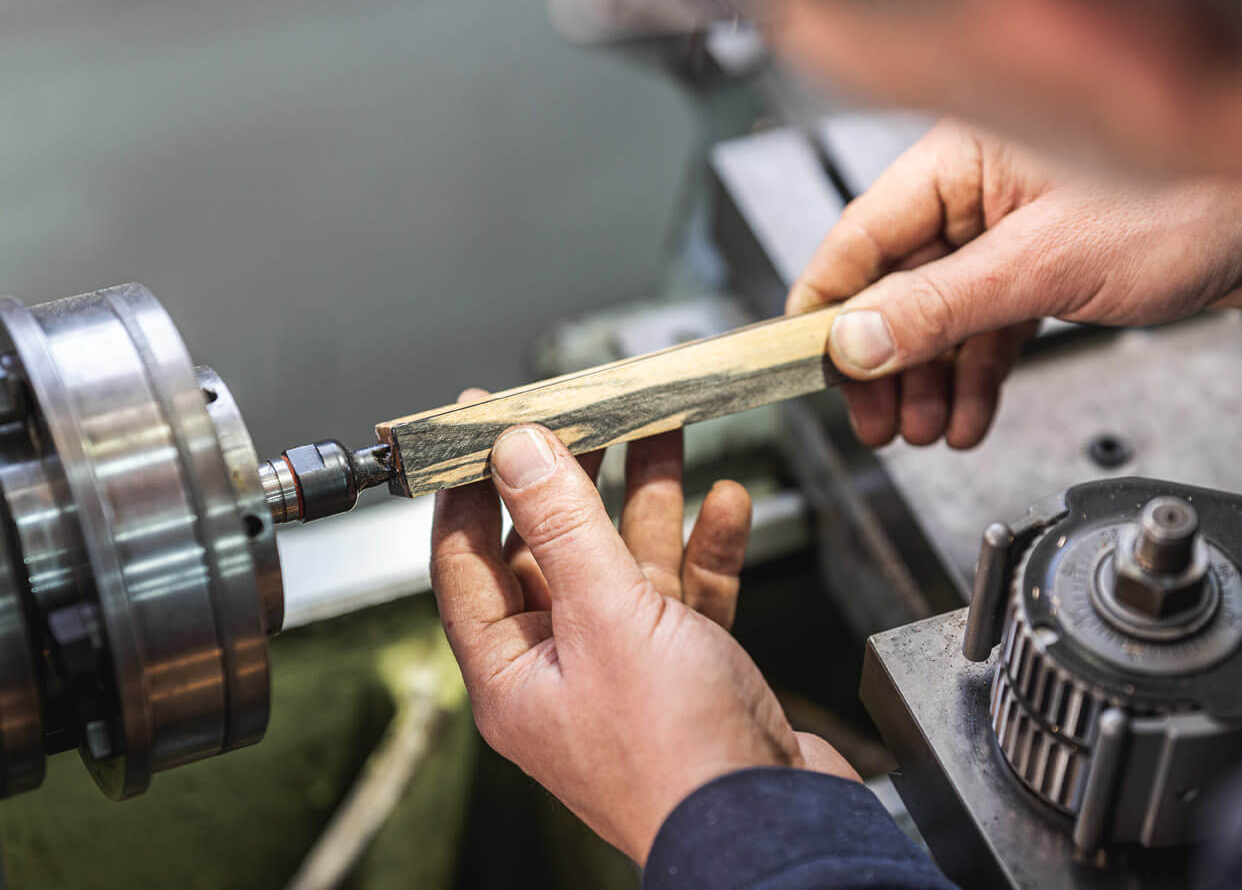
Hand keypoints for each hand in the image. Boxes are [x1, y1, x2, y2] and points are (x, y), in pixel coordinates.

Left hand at [430, 398, 856, 862]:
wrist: (774, 830)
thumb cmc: (676, 760)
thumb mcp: (607, 617)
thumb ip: (562, 526)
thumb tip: (513, 451)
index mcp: (513, 672)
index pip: (466, 560)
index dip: (470, 486)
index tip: (479, 423)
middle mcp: (562, 669)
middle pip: (552, 550)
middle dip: (576, 478)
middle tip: (587, 411)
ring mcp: (627, 669)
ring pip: (624, 562)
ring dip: (645, 497)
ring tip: (662, 430)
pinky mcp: (687, 670)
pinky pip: (686, 592)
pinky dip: (704, 545)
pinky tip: (726, 503)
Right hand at [786, 121, 1241, 448]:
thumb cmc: (1185, 203)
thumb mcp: (1040, 265)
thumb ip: (940, 306)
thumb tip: (857, 339)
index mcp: (956, 162)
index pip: (859, 237)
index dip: (826, 306)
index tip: (801, 361)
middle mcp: (974, 195)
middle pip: (894, 287)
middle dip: (883, 362)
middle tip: (871, 418)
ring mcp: (1007, 235)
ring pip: (939, 317)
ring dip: (928, 380)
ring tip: (922, 430)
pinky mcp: (1041, 270)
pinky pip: (986, 329)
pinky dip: (975, 376)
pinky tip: (967, 417)